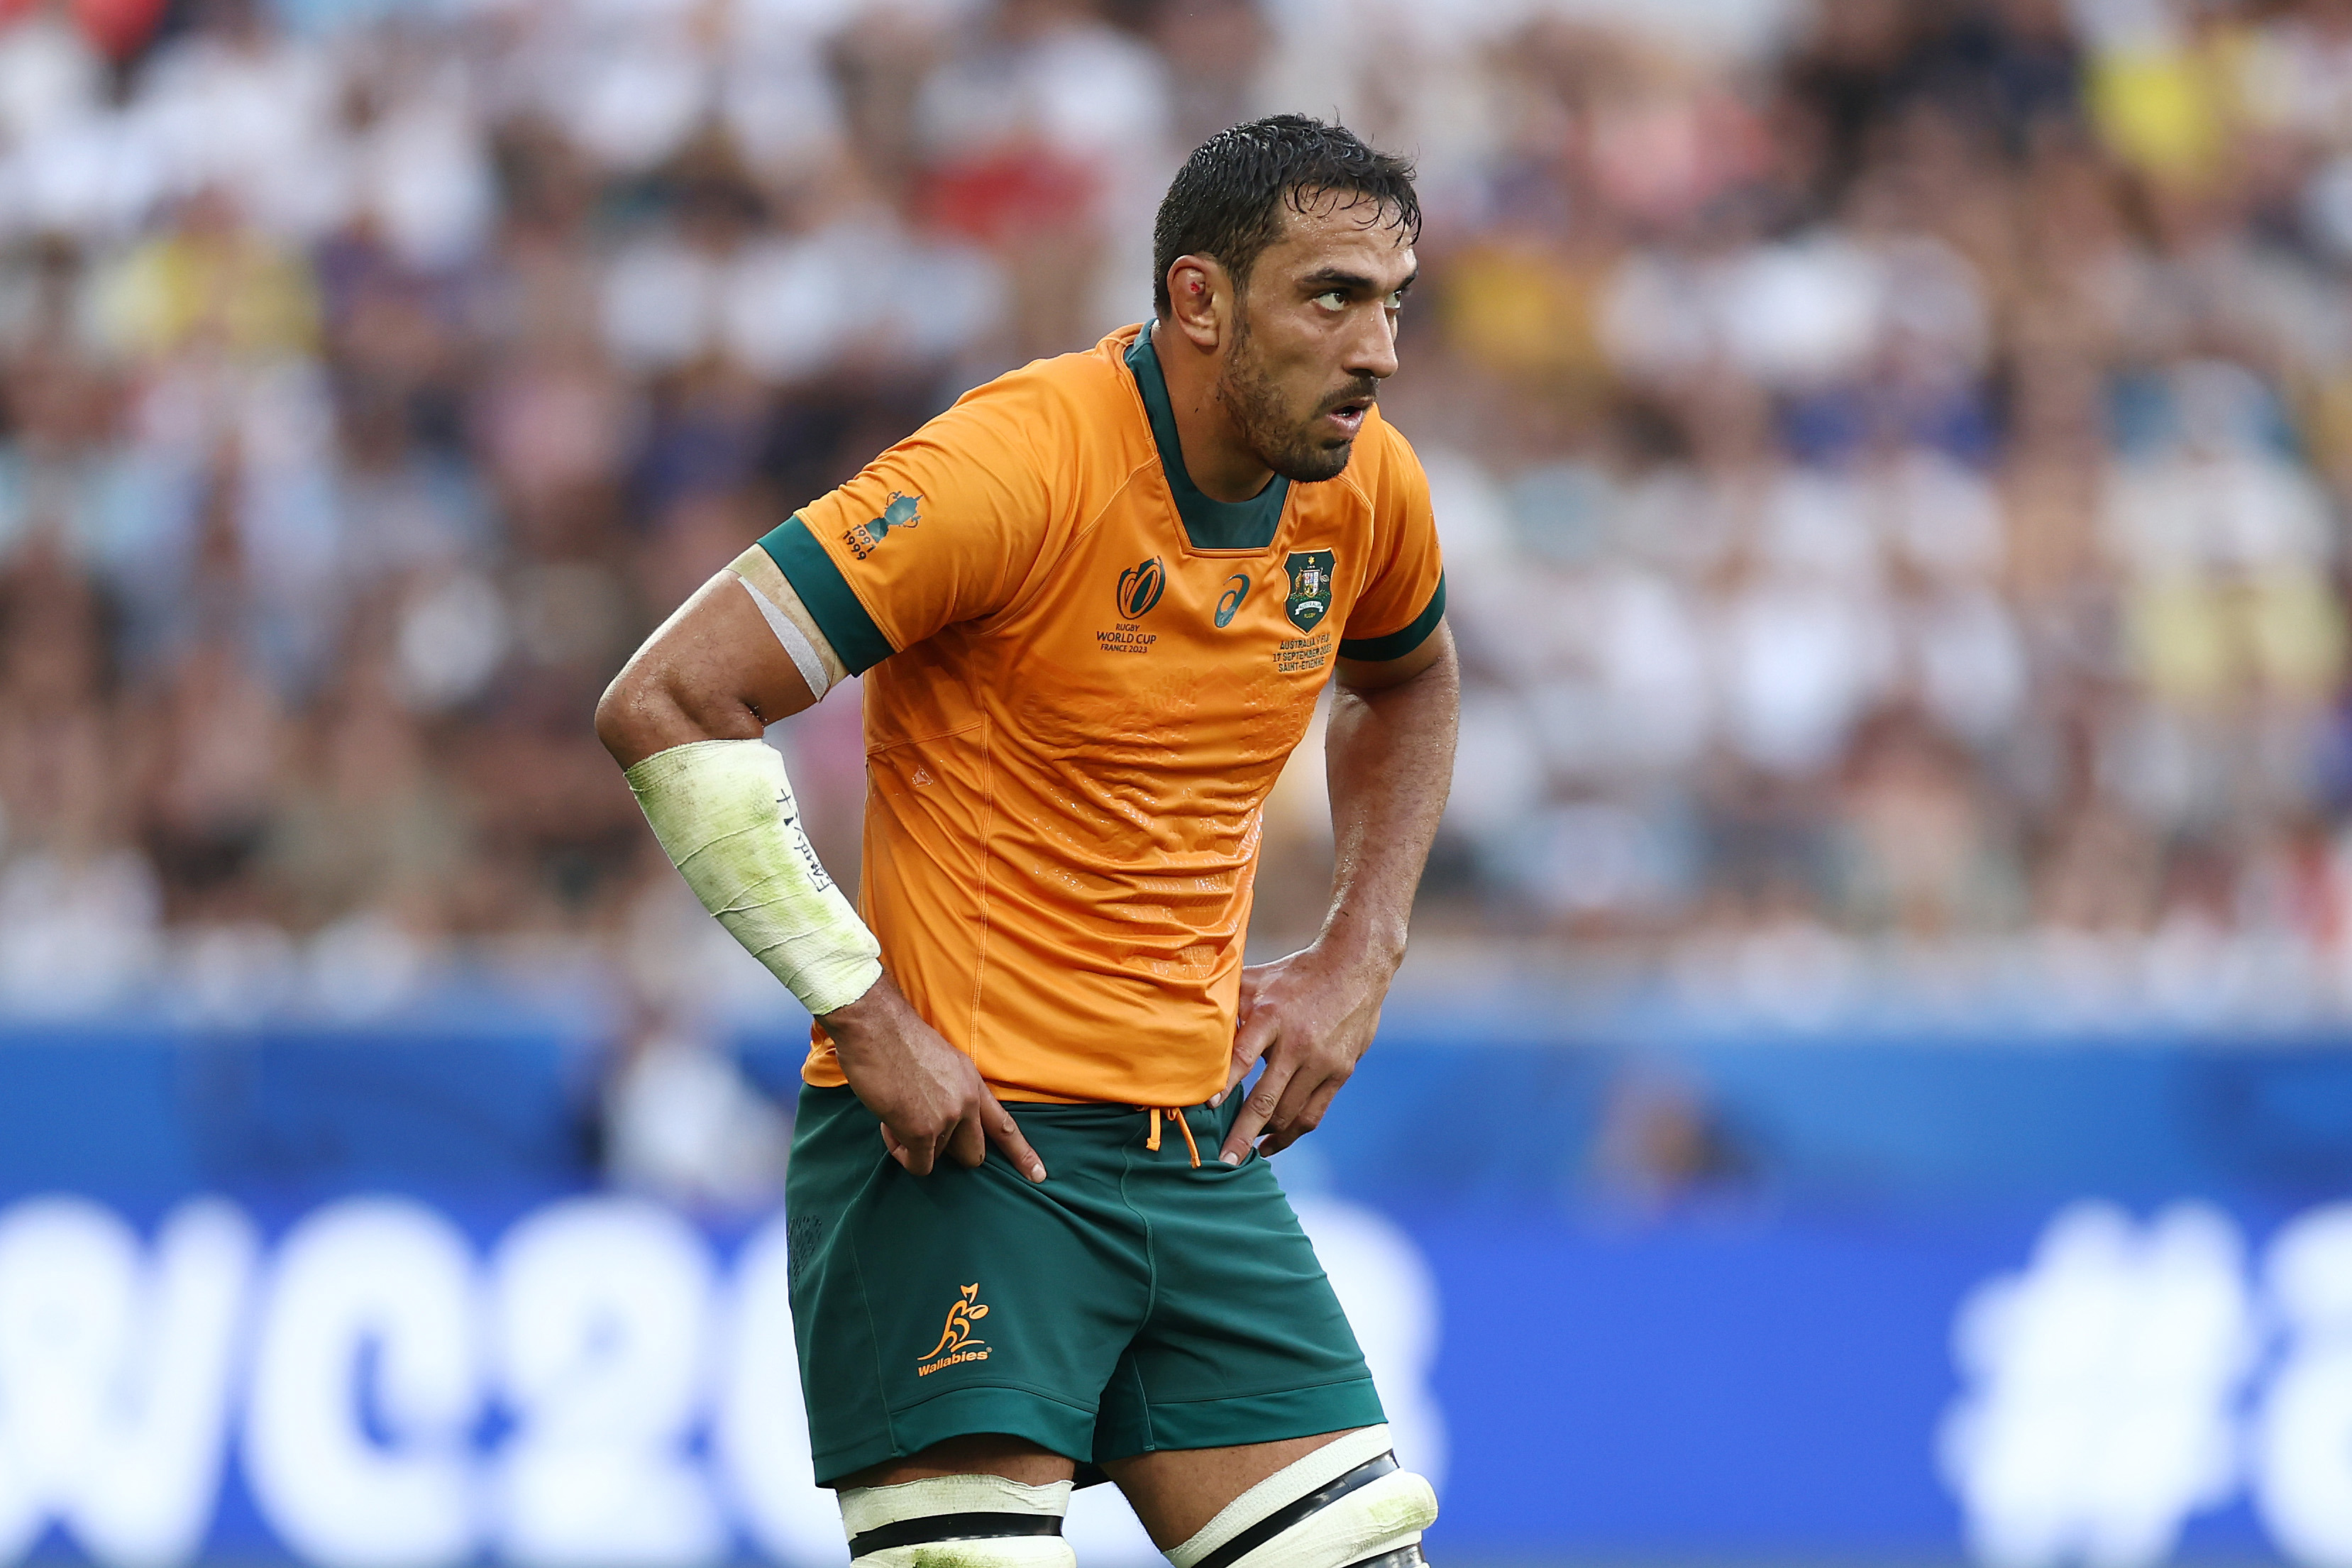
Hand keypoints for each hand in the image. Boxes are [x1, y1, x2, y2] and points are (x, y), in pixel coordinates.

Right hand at [821, 973, 1046, 1181]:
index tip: (1039, 1175)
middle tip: (921, 1132)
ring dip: (914, 1144)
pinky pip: (919, 1164)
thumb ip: (951, 1093)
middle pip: (974, 1154)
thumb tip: (943, 1124)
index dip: (1022, 1153)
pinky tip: (889, 1125)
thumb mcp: (942, 1063)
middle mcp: (967, 1102)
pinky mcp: (922, 1131)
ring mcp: (947, 1118)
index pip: (1004, 1126)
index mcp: (973, 1083)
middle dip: (950, 1153)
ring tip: (896, 1111)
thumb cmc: (898, 1040)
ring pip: (937, 1157)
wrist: (876, 1026)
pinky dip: (901, 1153)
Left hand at [1213, 942, 1392, 1163]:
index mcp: (1271, 1016)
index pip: (1244, 1057)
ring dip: (1265, 1136)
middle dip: (1242, 1134)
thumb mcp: (1257, 980)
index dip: (1225, 1084)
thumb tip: (1190, 1022)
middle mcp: (1297, 1043)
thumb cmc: (1295, 974)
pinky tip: (1273, 1144)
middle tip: (1223, 1161)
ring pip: (1289, 1113)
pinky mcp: (1341, 1072)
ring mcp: (1322, 1061)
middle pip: (1266, 1099)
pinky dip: (1292, 1133)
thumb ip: (1227, 1004)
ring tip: (1243, 1152)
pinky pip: (1313, 1113)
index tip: (1208, 1107)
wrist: (1355, 967)